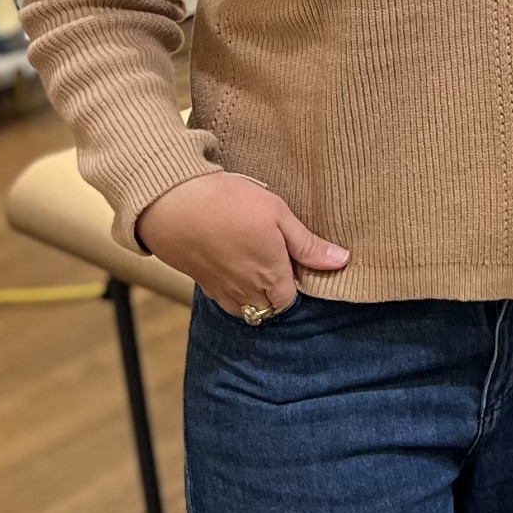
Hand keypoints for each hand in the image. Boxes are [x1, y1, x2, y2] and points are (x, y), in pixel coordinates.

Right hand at [137, 172, 349, 318]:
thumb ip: (308, 244)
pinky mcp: (200, 282)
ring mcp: (220, 290)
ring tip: (255, 264)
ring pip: (244, 308)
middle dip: (277, 294)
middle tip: (278, 262)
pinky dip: (232, 289)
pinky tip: (231, 264)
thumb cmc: (229, 204)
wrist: (172, 203)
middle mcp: (246, 293)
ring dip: (254, 295)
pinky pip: (222, 298)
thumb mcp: (278, 214)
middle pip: (269, 309)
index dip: (297, 283)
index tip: (297, 262)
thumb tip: (341, 261)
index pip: (291, 300)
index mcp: (271, 279)